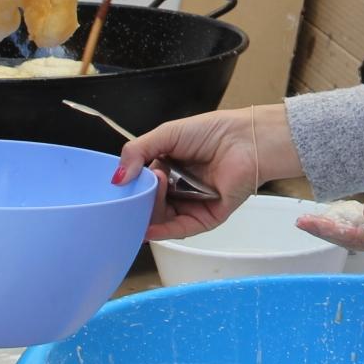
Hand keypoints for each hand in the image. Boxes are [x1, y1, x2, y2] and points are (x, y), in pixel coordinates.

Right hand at [116, 104, 297, 238]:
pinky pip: (182, 229)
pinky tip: (147, 229)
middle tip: (134, 191)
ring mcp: (192, 205)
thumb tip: (116, 178)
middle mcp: (179, 189)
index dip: (130, 187)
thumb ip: (138, 152)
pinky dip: (163, 231)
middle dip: (138, 201)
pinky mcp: (207, 218)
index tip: (117, 186)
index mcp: (168, 168)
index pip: (142, 184)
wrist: (247, 140)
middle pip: (149, 204)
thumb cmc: (213, 132)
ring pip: (162, 218)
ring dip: (150, 211)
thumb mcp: (167, 135)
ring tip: (149, 193)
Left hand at [296, 172, 363, 253]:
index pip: (351, 237)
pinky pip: (361, 225)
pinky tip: (335, 212)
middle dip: (323, 230)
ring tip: (310, 218)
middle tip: (300, 220)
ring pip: (353, 232)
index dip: (326, 230)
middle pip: (348, 238)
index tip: (305, 221)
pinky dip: (345, 220)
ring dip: (332, 226)